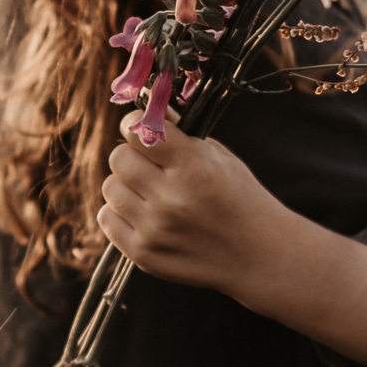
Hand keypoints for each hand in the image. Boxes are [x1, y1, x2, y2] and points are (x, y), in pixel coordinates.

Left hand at [98, 111, 281, 296]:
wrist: (259, 255)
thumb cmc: (240, 198)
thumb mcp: (220, 158)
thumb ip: (180, 135)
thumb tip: (145, 111)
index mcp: (194, 167)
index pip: (138, 131)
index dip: (137, 125)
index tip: (144, 130)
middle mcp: (172, 199)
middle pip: (118, 158)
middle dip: (132, 156)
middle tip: (151, 165)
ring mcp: (155, 230)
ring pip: (110, 187)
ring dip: (126, 184)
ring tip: (151, 191)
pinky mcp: (143, 254)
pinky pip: (107, 218)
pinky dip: (120, 211)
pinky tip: (144, 213)